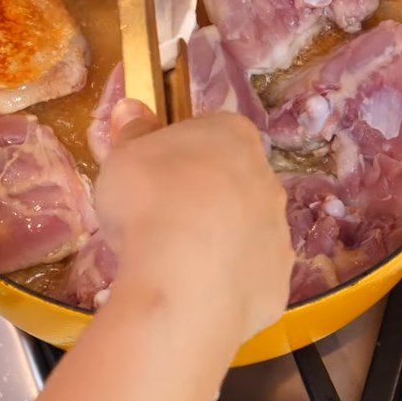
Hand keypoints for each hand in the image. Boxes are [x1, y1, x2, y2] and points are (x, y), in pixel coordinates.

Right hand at [96, 99, 293, 343]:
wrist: (184, 281)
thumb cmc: (150, 201)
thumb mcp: (123, 157)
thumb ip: (132, 133)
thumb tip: (132, 110)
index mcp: (233, 135)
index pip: (210, 132)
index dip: (179, 153)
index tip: (152, 176)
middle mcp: (266, 177)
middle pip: (232, 179)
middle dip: (201, 195)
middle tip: (159, 219)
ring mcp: (278, 230)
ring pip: (243, 227)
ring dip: (216, 238)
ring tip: (173, 261)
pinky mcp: (278, 278)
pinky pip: (248, 273)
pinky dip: (224, 280)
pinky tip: (193, 291)